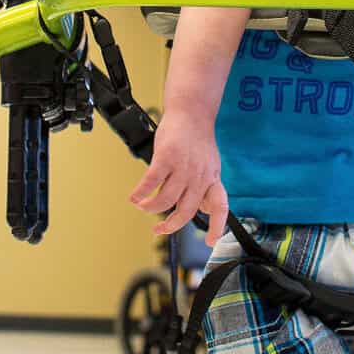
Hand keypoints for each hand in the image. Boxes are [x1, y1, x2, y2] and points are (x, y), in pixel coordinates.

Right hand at [130, 112, 227, 245]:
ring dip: (151, 208)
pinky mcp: (166, 157)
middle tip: (159, 230)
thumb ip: (206, 186)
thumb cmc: (197, 138)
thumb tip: (203, 209)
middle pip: (186, 210)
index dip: (216, 226)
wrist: (191, 111)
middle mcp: (199, 176)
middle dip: (171, 225)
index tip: (209, 241)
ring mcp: (183, 167)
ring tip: (143, 206)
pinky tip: (134, 197)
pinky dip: (141, 193)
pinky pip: (151, 182)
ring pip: (166, 199)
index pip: (219, 206)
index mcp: (212, 178)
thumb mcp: (210, 164)